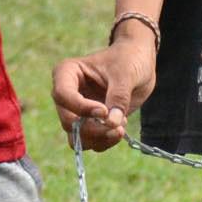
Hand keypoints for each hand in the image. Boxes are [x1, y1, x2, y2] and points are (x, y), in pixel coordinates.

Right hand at [54, 25, 157, 149]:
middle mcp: (66, 95)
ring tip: (121, 128)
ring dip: (99, 139)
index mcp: (66, 73)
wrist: (139, 62)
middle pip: (68, 121)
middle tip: (118, 126)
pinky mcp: (89, 123)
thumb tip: (111, 123)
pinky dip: (105, 141)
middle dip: (93, 129)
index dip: (82, 108)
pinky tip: (120, 129)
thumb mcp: (126, 74)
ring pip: (76, 137)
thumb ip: (119, 97)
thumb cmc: (129, 59)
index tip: (105, 110)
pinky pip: (90, 142)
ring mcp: (77, 111)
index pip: (62, 95)